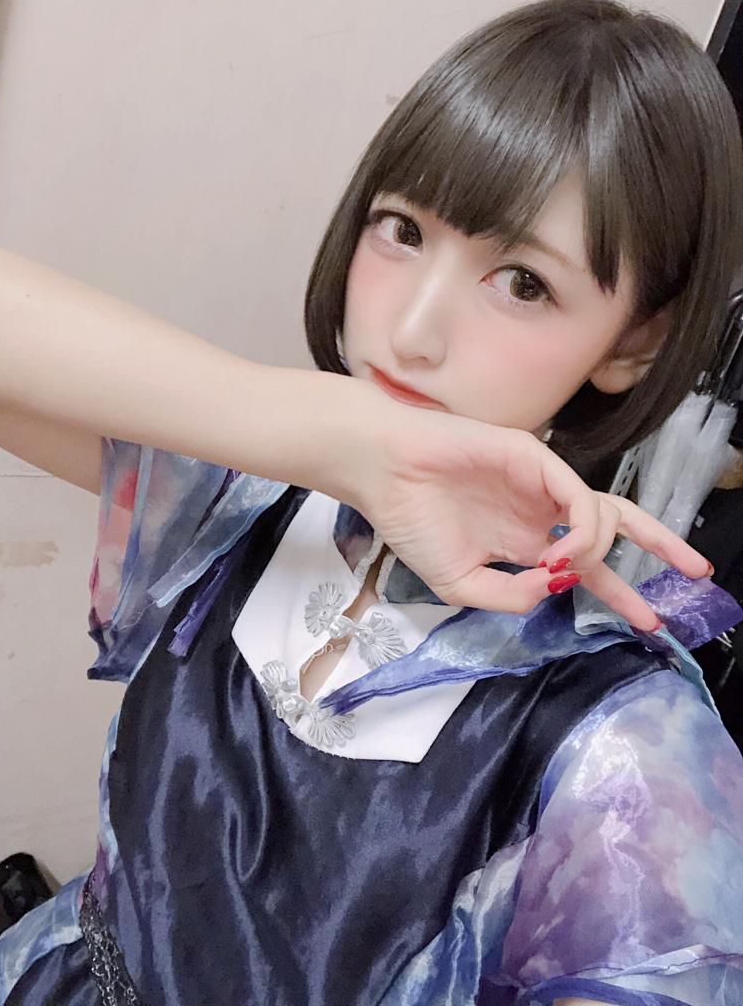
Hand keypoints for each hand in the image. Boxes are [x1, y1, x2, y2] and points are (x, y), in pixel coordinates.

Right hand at [345, 391, 709, 630]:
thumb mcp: (459, 584)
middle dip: (661, 547)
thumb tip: (555, 589)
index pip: (585, 566)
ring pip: (604, 512)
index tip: (650, 622)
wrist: (384, 474)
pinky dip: (580, 530)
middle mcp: (540, 511)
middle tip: (697, 574)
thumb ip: (510, 596)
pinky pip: (578, 497)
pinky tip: (559, 553)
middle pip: (615, 527)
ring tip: (568, 569)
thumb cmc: (413, 522)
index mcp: (522, 540)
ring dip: (598, 551)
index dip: (620, 593)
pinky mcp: (536, 459)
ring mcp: (541, 483)